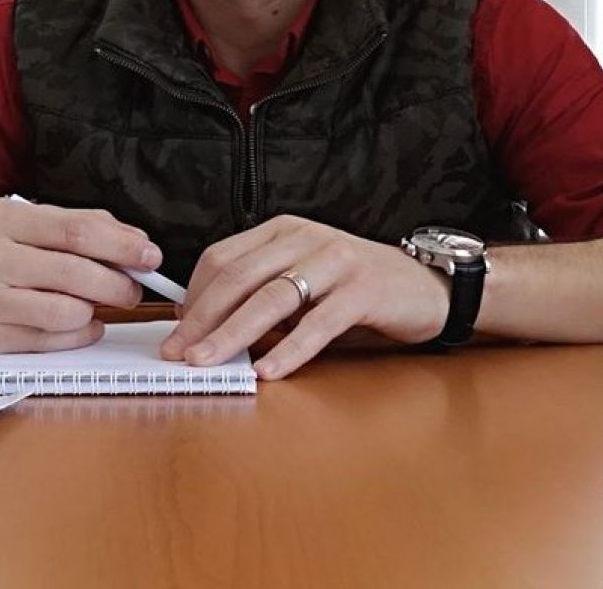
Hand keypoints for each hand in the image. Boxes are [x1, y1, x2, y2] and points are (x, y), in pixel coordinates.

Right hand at [0, 197, 161, 353]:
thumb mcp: (8, 219)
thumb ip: (63, 225)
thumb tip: (126, 239)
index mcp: (0, 219)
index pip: (77, 230)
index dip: (122, 245)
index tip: (149, 255)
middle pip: (76, 273)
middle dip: (119, 283)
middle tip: (135, 288)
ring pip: (64, 312)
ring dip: (96, 312)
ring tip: (100, 307)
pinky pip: (43, 342)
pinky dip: (75, 336)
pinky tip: (82, 326)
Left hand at [159, 215, 449, 379]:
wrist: (427, 286)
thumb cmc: (357, 288)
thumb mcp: (304, 282)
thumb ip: (263, 296)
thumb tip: (207, 328)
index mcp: (283, 231)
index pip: (222, 258)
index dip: (193, 296)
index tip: (175, 330)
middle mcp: (306, 238)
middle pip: (238, 276)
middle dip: (202, 318)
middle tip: (178, 353)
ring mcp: (336, 261)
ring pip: (271, 297)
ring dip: (233, 333)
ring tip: (209, 362)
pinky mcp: (364, 290)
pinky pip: (318, 323)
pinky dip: (289, 349)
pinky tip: (269, 371)